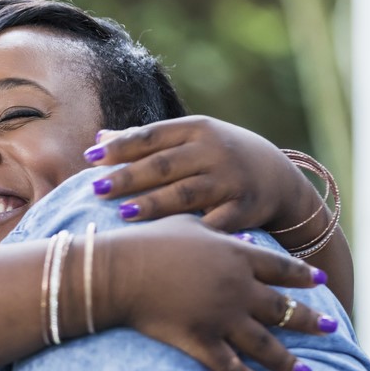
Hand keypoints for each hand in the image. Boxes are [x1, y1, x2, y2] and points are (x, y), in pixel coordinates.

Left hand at [83, 116, 318, 231]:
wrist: (279, 178)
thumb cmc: (220, 158)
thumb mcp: (191, 139)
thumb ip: (148, 140)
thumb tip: (99, 138)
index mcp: (197, 129)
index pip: (152, 136)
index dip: (121, 147)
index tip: (90, 157)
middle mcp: (215, 152)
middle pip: (165, 165)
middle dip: (129, 177)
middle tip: (96, 189)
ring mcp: (231, 181)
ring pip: (186, 194)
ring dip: (153, 204)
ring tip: (123, 213)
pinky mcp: (245, 210)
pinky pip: (214, 224)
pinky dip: (192, 233)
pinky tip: (169, 241)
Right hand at [100, 215, 335, 370]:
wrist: (118, 270)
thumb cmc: (147, 242)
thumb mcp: (188, 227)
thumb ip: (220, 232)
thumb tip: (246, 239)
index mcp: (236, 256)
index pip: (281, 268)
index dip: (302, 276)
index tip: (320, 283)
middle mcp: (237, 288)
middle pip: (283, 308)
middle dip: (309, 321)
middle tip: (330, 329)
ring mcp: (221, 317)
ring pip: (265, 345)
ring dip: (288, 361)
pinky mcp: (200, 340)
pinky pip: (229, 366)